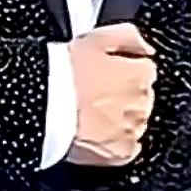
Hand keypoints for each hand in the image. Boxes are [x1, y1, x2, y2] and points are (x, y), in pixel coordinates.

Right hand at [67, 23, 156, 167]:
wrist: (42, 107)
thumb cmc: (63, 72)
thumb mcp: (96, 38)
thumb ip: (129, 37)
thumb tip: (148, 47)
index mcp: (140, 74)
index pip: (145, 70)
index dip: (121, 70)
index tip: (104, 74)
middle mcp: (142, 103)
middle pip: (141, 97)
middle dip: (122, 95)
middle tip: (92, 94)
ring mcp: (132, 130)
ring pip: (134, 122)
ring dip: (119, 118)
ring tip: (89, 114)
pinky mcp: (121, 154)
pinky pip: (127, 148)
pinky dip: (114, 143)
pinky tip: (95, 134)